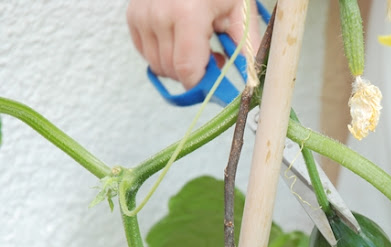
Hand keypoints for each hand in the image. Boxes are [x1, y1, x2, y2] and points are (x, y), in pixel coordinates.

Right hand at [127, 0, 260, 88]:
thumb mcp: (241, 10)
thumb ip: (246, 47)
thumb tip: (250, 83)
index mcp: (188, 14)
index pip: (188, 70)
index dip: (202, 84)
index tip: (216, 81)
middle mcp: (159, 15)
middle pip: (173, 71)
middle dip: (194, 74)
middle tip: (213, 57)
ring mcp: (142, 15)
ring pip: (158, 66)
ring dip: (179, 66)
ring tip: (198, 46)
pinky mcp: (133, 16)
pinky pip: (147, 54)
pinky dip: (164, 54)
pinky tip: (180, 39)